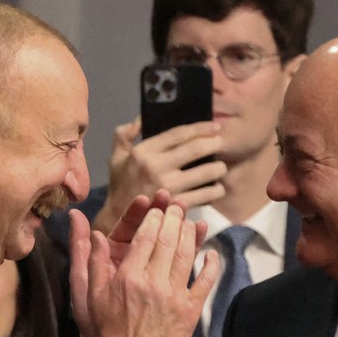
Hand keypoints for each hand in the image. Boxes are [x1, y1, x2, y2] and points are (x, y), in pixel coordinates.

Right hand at [69, 203, 218, 336]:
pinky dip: (210, 264)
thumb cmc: (101, 333)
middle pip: (168, 239)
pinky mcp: (190, 311)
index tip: (156, 207)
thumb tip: (87, 227)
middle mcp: (153, 282)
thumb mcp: (85, 296)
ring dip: (190, 233)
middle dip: (174, 218)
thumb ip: (87, 259)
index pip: (145, 236)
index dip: (153, 217)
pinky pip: (205, 281)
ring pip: (187, 254)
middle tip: (176, 205)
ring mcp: (175, 296)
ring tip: (190, 221)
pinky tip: (210, 252)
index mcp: (127, 276)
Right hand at [90, 118, 226, 233]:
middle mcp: (156, 167)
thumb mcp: (116, 157)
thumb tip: (142, 118)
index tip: (215, 127)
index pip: (179, 133)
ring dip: (219, 168)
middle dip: (215, 144)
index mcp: (143, 152)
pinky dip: (216, 190)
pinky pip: (207, 194)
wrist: (121, 218)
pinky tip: (216, 188)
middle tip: (222, 144)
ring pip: (207, 172)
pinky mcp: (177, 204)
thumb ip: (124, 134)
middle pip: (196, 149)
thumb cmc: (121, 185)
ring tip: (220, 168)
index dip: (201, 128)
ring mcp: (168, 187)